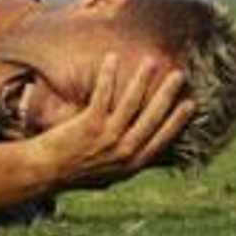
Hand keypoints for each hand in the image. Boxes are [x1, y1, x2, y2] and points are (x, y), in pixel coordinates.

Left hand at [33, 54, 194, 191]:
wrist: (45, 172)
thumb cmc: (74, 172)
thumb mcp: (108, 176)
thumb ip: (126, 165)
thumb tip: (144, 156)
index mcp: (132, 165)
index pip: (162, 140)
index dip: (177, 121)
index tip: (190, 104)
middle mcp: (124, 152)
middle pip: (152, 118)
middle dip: (167, 94)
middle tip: (178, 75)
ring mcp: (107, 138)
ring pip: (131, 103)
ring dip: (142, 79)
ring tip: (151, 61)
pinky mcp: (88, 125)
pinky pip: (103, 95)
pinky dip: (108, 76)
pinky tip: (112, 59)